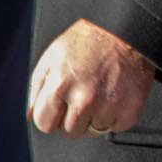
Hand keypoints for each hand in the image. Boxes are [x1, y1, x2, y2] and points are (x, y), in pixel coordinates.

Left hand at [27, 19, 155, 137]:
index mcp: (60, 85)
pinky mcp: (130, 109)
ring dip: (95, 116)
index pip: (44, 124)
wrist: (127, 29)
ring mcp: (109, 105)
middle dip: (73, 117)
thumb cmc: (88, 41)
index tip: (61, 103)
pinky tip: (116, 95)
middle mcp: (84, 98)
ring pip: (93, 130)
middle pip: (69, 131)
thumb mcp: (53, 57)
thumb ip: (37, 89)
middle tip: (83, 95)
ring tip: (101, 92)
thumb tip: (31, 117)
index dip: (51, 113)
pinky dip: (116, 116)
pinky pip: (116, 127)